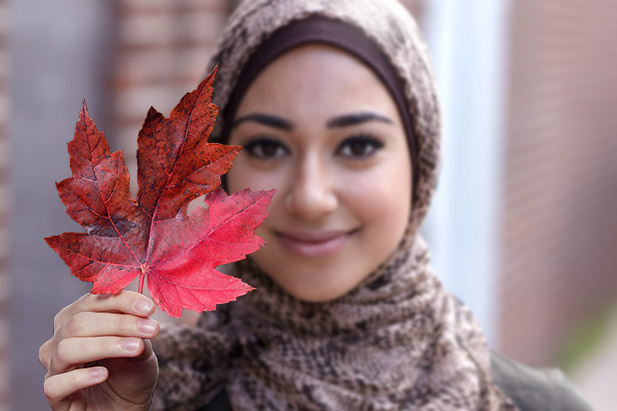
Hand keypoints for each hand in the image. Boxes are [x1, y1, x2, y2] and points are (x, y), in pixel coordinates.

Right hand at [39, 291, 159, 409]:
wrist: (127, 407)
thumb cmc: (130, 372)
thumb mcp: (140, 345)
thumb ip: (137, 328)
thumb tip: (143, 311)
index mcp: (77, 318)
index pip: (93, 301)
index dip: (121, 300)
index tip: (149, 308)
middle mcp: (60, 339)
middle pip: (79, 323)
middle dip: (119, 323)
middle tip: (150, 329)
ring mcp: (54, 367)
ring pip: (67, 349)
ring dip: (105, 345)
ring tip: (135, 347)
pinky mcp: (54, 395)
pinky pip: (56, 384)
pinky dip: (81, 377)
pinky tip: (104, 374)